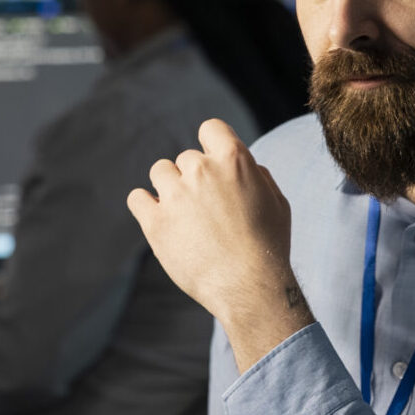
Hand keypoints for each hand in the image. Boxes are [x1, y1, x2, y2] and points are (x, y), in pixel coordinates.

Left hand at [127, 118, 312, 369]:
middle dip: (195, 178)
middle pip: (186, 158)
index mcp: (233, 159)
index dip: (212, 145)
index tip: (214, 165)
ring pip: (160, 172)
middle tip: (207, 208)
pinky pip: (137, 198)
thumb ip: (258, 176)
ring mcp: (175, 195)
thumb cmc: (268, 246)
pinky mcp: (154, 221)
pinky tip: (159, 219)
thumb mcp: (277, 202)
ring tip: (184, 214)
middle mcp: (201, 170)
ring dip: (169, 187)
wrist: (249, 286)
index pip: (210, 128)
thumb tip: (244, 166)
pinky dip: (146, 206)